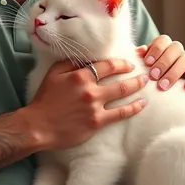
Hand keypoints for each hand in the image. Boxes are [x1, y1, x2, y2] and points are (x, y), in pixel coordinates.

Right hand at [26, 59, 148, 151]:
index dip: (121, 63)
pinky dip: (133, 108)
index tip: (129, 63)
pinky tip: (142, 104)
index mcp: (80, 75)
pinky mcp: (97, 122)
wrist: (38, 126)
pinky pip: (120, 114)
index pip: (107, 65)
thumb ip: (70, 63)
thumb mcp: (53, 74)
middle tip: (144, 73)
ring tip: (146, 84)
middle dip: (135, 75)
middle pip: (119, 79)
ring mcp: (95, 106)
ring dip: (137, 88)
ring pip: (122, 94)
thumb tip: (85, 58)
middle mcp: (90, 89)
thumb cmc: (44, 100)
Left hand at [137, 35, 184, 91]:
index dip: (156, 50)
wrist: (158, 89)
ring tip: (163, 86)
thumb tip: (141, 50)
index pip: (163, 40)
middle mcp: (178, 51)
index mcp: (164, 45)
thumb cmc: (147, 74)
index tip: (147, 63)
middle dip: (164, 62)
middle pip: (176, 48)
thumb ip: (140, 57)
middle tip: (153, 76)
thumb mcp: (142, 65)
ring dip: (175, 72)